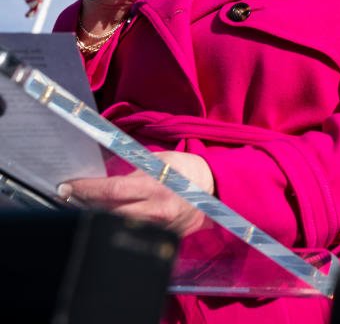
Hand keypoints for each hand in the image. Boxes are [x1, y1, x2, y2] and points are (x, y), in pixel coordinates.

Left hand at [59, 151, 214, 236]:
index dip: (86, 189)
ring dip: (100, 217)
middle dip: (85, 205)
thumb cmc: (185, 169)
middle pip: (109, 212)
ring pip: (119, 226)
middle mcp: (156, 209)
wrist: (214, 187)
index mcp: (154, 186)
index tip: (67, 186)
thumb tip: (102, 174)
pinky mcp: (165, 237)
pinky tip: (109, 219)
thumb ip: (133, 170)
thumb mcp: (159, 161)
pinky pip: (135, 234)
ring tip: (86, 208)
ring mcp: (160, 227)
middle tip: (68, 197)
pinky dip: (119, 226)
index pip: (111, 190)